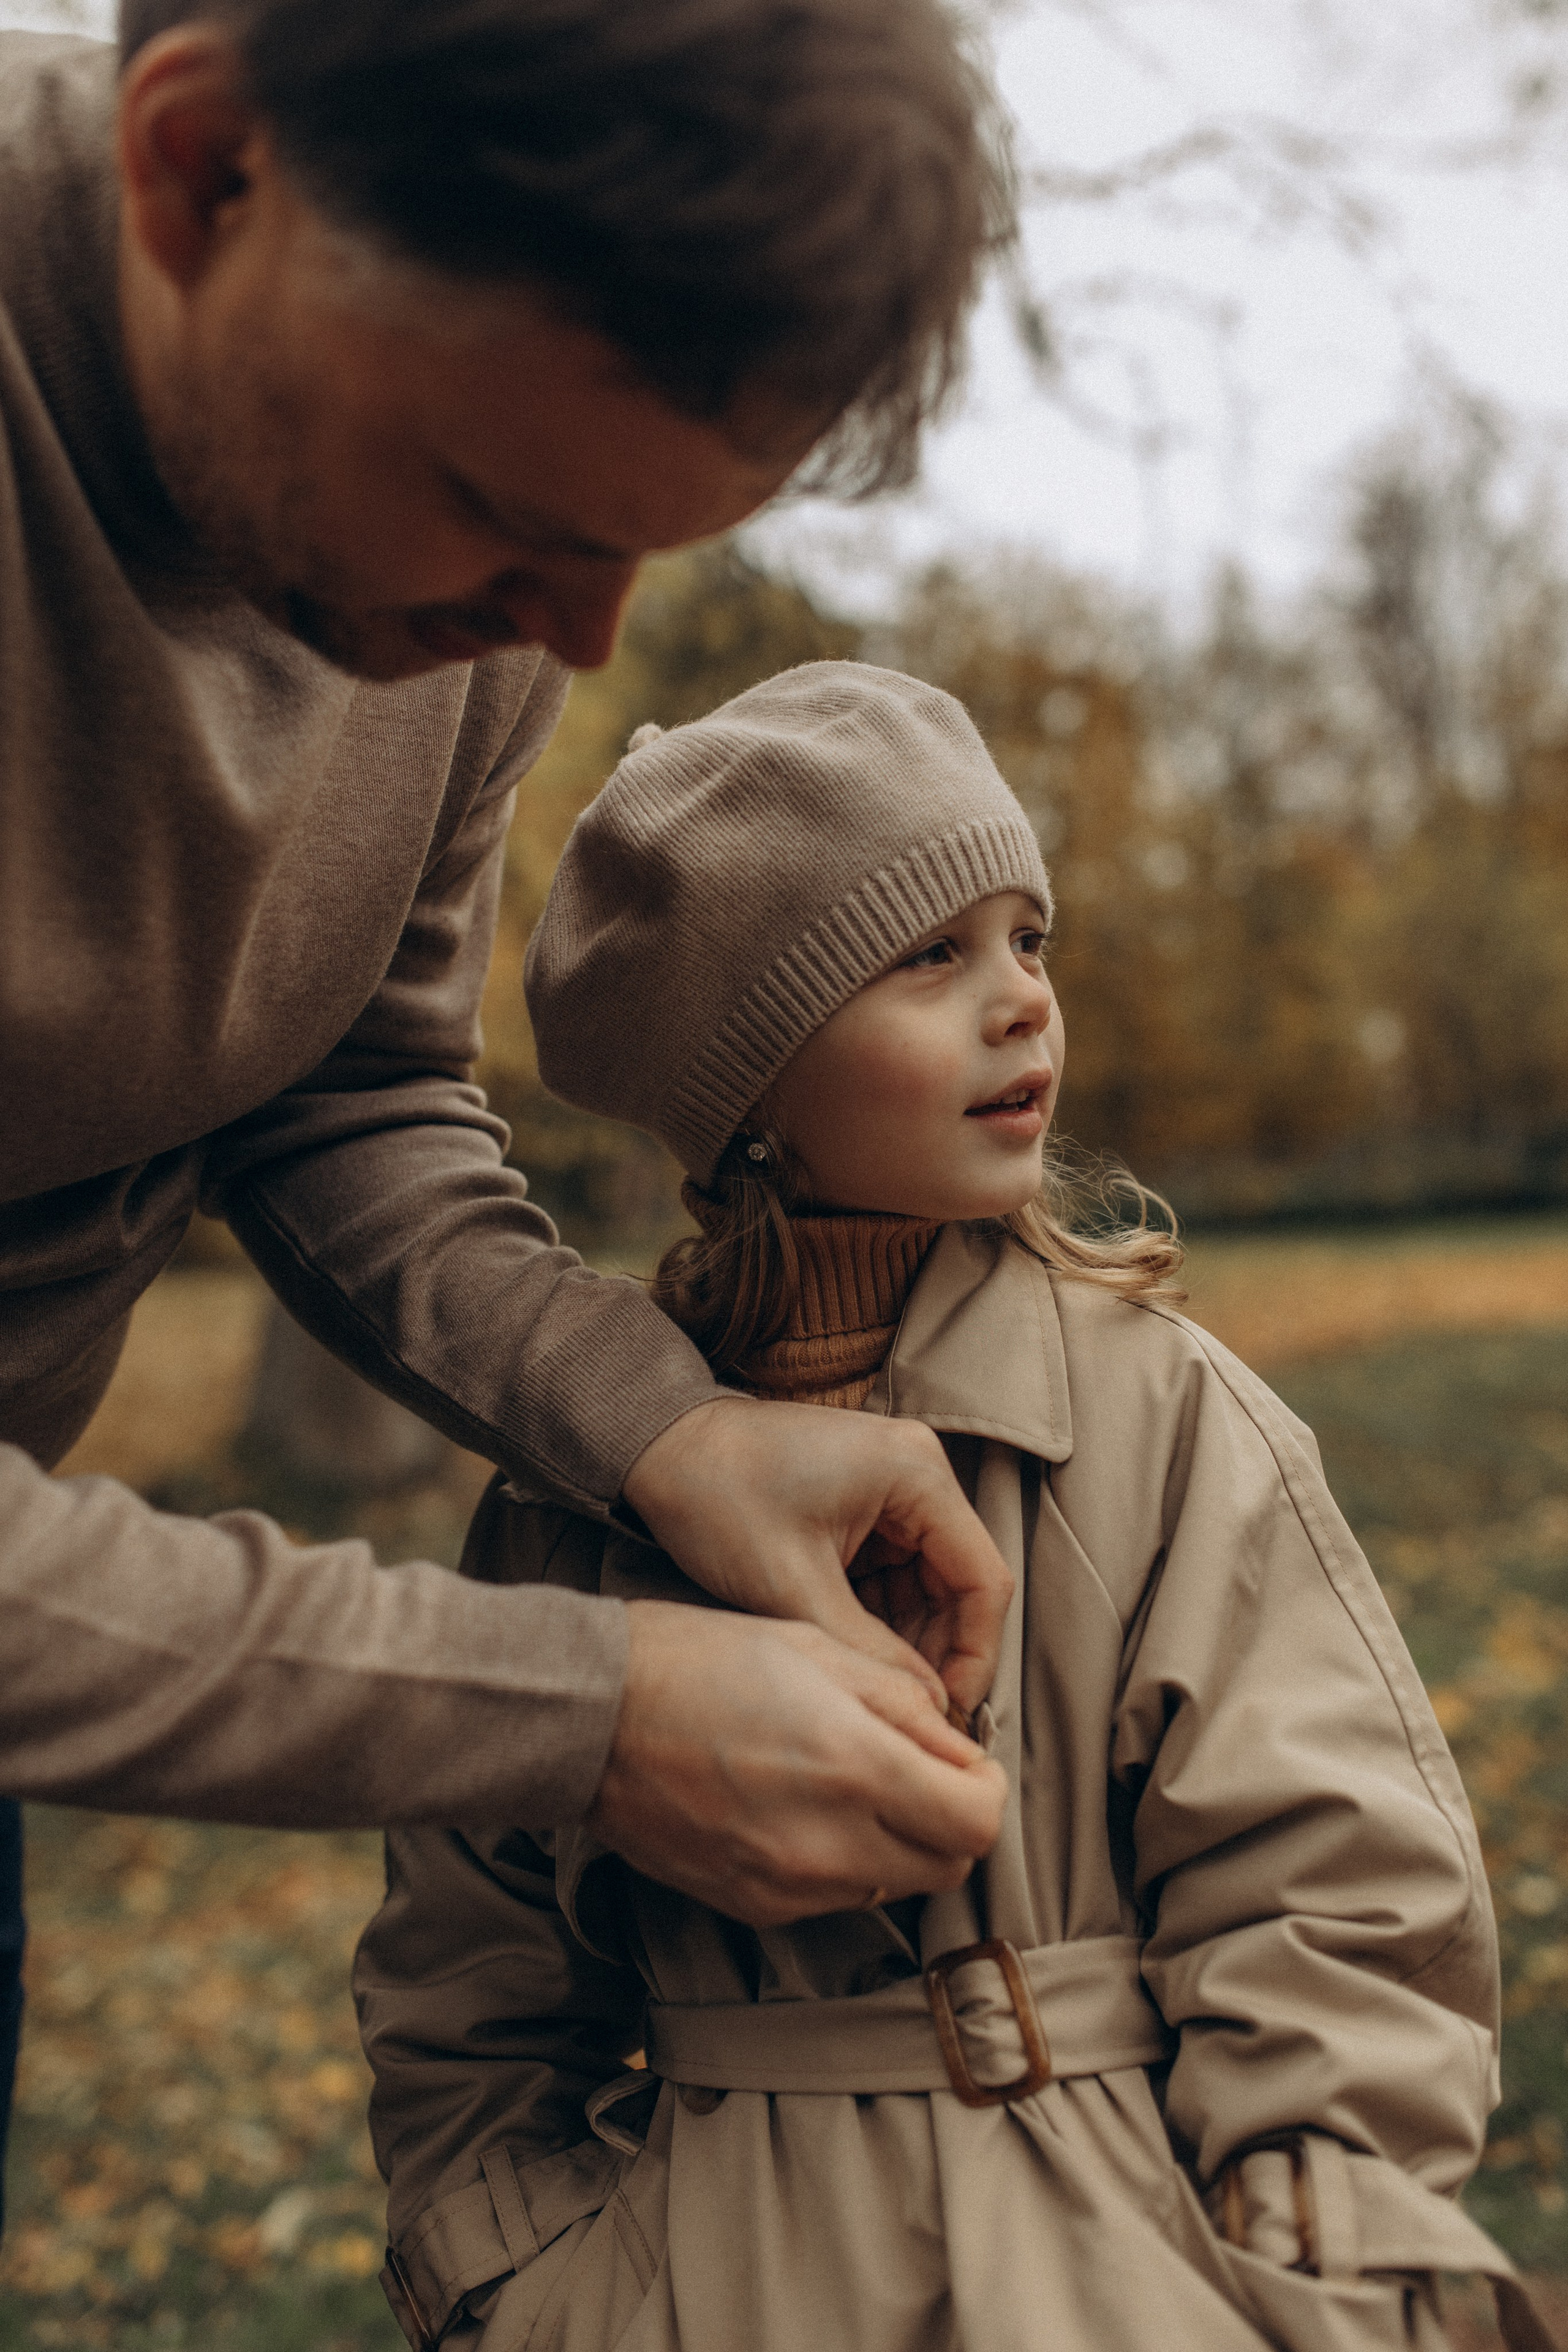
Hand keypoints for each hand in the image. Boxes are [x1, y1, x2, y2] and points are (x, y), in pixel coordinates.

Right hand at [588, 1601, 1008, 1924]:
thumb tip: (959, 1750)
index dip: (986, 1791)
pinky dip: (841, 1861)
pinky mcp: (751, 1905)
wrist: (592, 1717)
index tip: (965, 1763)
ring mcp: (787, 1886)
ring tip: (852, 1782)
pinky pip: (831, 1898)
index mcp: (852, 1767)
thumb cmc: (697, 1661)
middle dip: (950, 1820)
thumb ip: (902, 1703)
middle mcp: (827, 1843)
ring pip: (891, 1885)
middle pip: (946, 1867)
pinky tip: (802, 1808)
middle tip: (921, 1771)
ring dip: (896, 1842)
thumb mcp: (815, 1649)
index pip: (977, 1824)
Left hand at [621, 1395, 1012, 1714]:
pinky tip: (851, 1655)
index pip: (982, 1580)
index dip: (973, 1656)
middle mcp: (917, 1472)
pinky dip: (877, 1617)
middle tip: (907, 1713)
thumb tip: (926, 1710)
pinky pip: (893, 1573)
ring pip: (927, 1586)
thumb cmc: (717, 1499)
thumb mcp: (791, 1588)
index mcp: (916, 1474)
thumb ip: (868, 1652)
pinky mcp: (864, 1504)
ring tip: (872, 1690)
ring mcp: (892, 1487)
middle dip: (936, 1652)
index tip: (946, 1715)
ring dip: (905, 1640)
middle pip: (959, 1584)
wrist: (658, 1445)